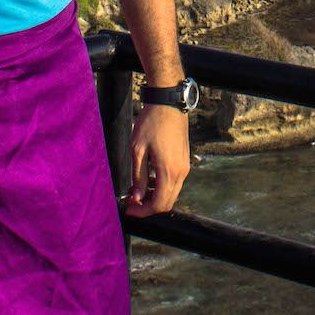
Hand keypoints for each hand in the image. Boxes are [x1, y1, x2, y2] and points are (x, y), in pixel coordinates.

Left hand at [124, 102, 190, 216]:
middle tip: (132, 201)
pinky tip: (149, 178)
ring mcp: (185, 166)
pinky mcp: (185, 160)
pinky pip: (175, 182)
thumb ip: (138, 177)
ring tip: (138, 189)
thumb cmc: (151, 123)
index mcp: (169, 171)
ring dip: (156, 196)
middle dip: (149, 206)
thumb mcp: (138, 150)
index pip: (159, 204)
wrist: (168, 103)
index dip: (143, 211)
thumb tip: (137, 197)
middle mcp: (181, 171)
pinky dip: (162, 186)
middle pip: (168, 202)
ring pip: (172, 193)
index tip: (129, 209)